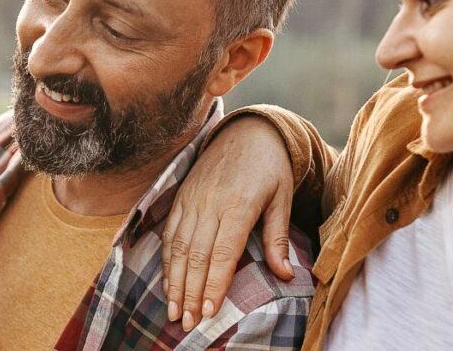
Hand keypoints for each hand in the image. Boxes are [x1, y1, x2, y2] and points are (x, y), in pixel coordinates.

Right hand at [161, 115, 295, 330]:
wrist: (248, 131)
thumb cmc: (270, 167)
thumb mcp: (282, 199)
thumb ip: (278, 238)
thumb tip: (285, 275)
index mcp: (238, 204)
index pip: (222, 253)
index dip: (214, 285)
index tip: (210, 312)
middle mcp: (210, 203)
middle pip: (196, 256)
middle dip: (190, 293)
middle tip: (187, 322)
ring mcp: (192, 200)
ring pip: (177, 247)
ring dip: (174, 282)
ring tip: (174, 311)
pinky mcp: (181, 198)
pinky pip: (169, 233)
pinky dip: (166, 261)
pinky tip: (167, 283)